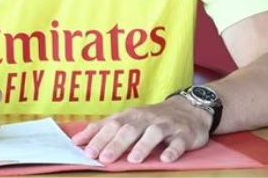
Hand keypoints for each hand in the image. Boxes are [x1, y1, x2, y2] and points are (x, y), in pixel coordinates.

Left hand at [70, 96, 211, 163]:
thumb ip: (104, 129)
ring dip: (142, 146)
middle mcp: (147, 118)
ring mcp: (166, 125)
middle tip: (104, 158)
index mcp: (131, 116)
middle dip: (115, 144)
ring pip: (153, 134)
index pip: (112, 125)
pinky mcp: (184, 134)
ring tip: (133, 160)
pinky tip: (165, 159)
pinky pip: (178, 142)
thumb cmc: (152, 118)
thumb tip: (77, 141)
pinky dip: (172, 150)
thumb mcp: (129, 119)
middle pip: (129, 129)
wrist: (190, 109)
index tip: (86, 151)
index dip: (98, 137)